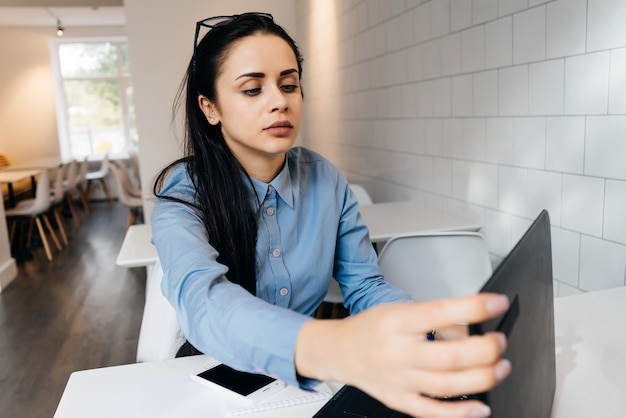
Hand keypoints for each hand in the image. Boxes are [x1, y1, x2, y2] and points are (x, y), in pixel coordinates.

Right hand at [296, 293, 510, 417]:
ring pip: (447, 385)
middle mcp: (397, 352)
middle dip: (484, 350)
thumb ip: (435, 318)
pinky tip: (481, 406)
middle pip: (449, 356)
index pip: (439, 313)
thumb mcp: (399, 310)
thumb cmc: (371, 328)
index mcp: (396, 322)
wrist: (339, 351)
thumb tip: (473, 327)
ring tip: (501, 367)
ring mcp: (399, 380)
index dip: (473, 308)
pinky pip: (433, 412)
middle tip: (499, 341)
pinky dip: (461, 412)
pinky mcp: (399, 400)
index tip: (497, 303)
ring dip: (483, 378)